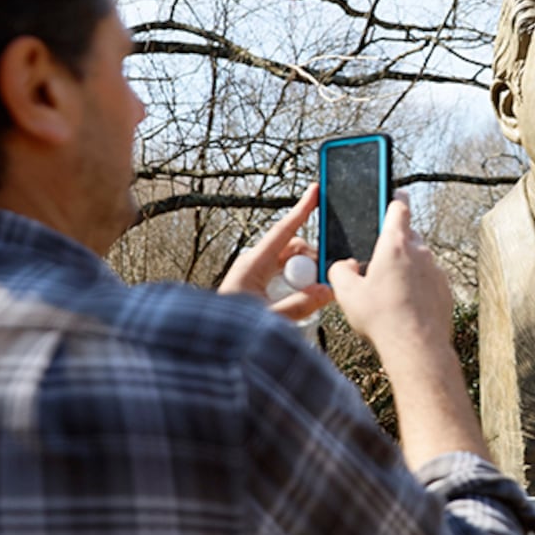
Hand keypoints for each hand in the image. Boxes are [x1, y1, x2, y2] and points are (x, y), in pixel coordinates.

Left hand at [218, 183, 332, 322]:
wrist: (208, 344)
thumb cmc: (229, 331)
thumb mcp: (269, 320)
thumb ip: (299, 305)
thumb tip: (326, 290)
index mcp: (252, 265)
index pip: (283, 231)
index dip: (301, 209)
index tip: (315, 190)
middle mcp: (254, 265)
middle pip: (294, 250)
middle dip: (312, 263)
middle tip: (320, 287)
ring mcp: (256, 276)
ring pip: (292, 266)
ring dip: (305, 279)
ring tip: (307, 303)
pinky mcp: (257, 288)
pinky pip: (285, 279)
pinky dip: (297, 288)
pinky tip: (297, 306)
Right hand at [328, 192, 485, 465]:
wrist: (417, 347)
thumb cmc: (382, 318)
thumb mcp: (347, 294)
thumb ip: (340, 271)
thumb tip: (343, 266)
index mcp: (395, 244)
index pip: (399, 207)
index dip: (395, 198)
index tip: (395, 193)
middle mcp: (420, 252)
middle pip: (409, 235)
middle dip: (395, 242)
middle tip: (380, 259)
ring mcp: (436, 270)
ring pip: (420, 259)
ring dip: (408, 267)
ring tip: (390, 290)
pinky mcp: (445, 289)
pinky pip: (430, 279)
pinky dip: (419, 285)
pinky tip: (405, 304)